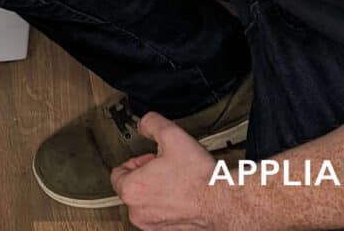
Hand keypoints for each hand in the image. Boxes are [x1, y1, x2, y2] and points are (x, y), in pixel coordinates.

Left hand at [111, 112, 239, 230]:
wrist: (224, 203)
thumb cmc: (199, 178)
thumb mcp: (171, 135)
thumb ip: (151, 123)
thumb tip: (144, 124)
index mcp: (132, 190)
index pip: (118, 172)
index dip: (136, 161)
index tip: (150, 159)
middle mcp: (138, 212)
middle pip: (133, 188)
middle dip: (147, 175)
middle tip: (166, 167)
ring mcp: (153, 226)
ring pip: (147, 203)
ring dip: (158, 191)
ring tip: (177, 180)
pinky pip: (161, 215)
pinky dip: (169, 206)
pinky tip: (184, 195)